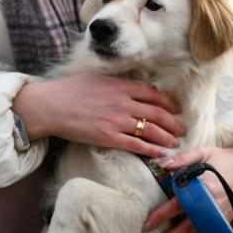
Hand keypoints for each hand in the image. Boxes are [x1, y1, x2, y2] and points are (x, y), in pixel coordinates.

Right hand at [13, 74, 184, 157]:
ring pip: (151, 130)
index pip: (153, 93)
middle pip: (158, 113)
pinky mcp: (108, 137)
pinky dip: (151, 150)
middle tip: (182, 128)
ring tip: (175, 143)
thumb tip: (133, 87)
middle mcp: (123, 102)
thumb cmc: (71, 90)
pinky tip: (160, 154)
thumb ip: (118, 83)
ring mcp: (117, 120)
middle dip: (173, 122)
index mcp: (121, 86)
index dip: (169, 102)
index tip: (176, 108)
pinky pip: (136, 145)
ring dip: (167, 137)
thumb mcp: (98, 78)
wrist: (51, 105)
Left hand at [143, 146, 232, 232]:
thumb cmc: (224, 161)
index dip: (163, 215)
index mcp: (206, 188)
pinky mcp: (222, 227)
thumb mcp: (205, 152)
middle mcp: (213, 207)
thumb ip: (183, 158)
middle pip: (188, 229)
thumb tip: (163, 162)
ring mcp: (218, 220)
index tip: (146, 225)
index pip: (181, 204)